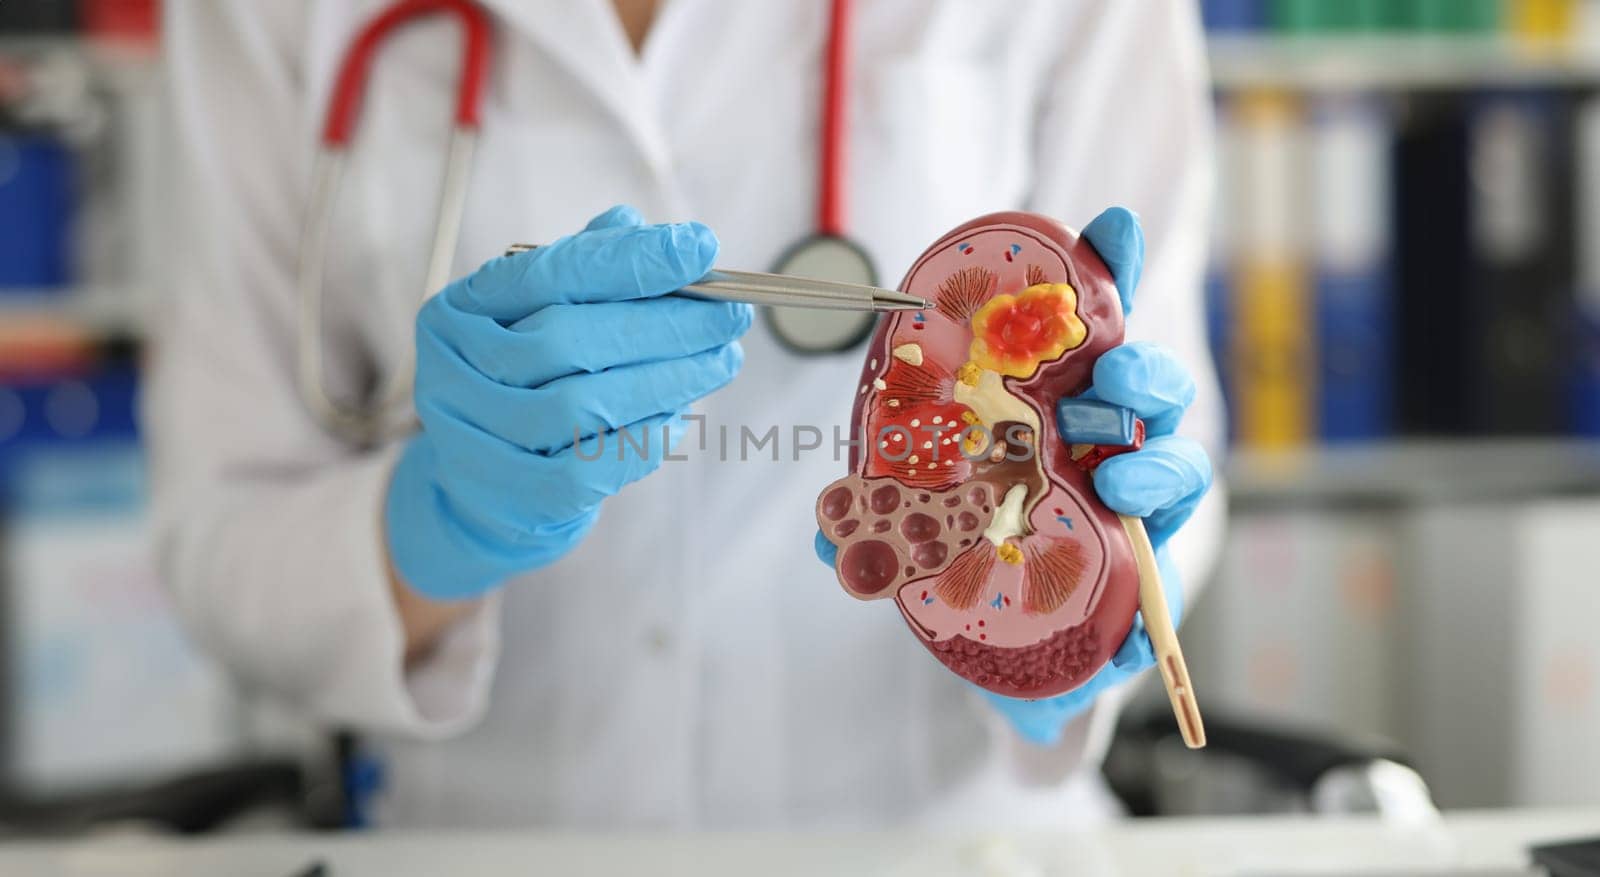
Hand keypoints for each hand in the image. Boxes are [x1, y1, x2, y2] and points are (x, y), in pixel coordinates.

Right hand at [387, 205, 752, 599]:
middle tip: (729, 318)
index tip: (700, 250)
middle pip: (570, 338)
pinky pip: (589, 467)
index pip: (551, 272)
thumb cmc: (522, 386)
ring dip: (667, 381)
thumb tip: (639, 225)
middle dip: (665, 325)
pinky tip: (677, 418)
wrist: (481, 490)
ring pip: (583, 404)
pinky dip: (643, 439)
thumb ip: (584, 270)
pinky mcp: (510, 494)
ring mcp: (475, 437)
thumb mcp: (538, 318)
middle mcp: (454, 369)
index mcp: (461, 309)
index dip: (631, 260)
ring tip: (719, 363)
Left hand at [810, 208, 1212, 743]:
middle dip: (1145, 371)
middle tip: (1114, 376)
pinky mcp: (1147, 578)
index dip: (1110, 270)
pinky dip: (1158, 569)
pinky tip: (1138, 576)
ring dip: (1156, 463)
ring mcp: (1136, 508)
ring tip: (1116, 477)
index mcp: (1058, 403)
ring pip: (1176, 466)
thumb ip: (879, 509)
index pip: (1094, 325)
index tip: (1111, 228)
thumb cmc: (969, 544)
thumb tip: (825, 530)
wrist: (1002, 641)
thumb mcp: (915, 507)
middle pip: (1152, 388)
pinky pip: (1168, 565)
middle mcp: (1109, 443)